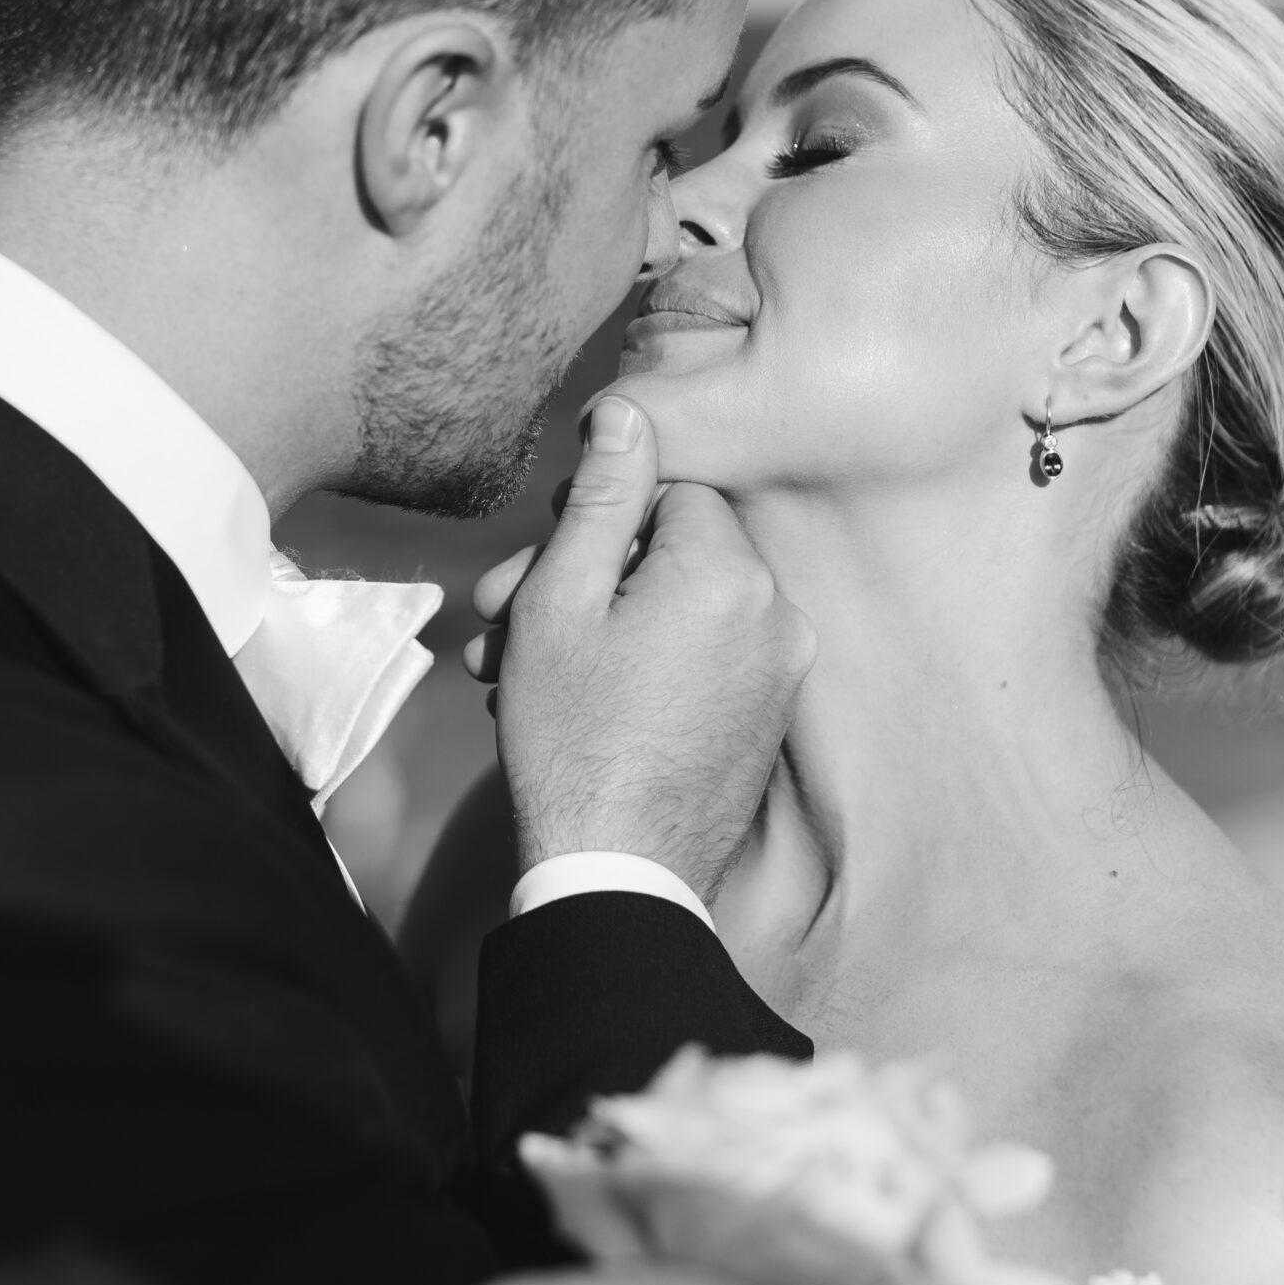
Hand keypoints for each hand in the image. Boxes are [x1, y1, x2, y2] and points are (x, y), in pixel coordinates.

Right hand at [466, 393, 815, 902]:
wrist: (619, 876)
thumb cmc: (574, 739)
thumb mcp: (562, 601)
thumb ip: (602, 496)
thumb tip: (629, 407)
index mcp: (727, 571)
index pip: (667, 490)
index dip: (594, 514)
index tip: (539, 558)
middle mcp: (775, 612)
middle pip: (671, 551)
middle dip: (581, 577)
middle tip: (502, 619)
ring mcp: (780, 670)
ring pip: (680, 607)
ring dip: (602, 626)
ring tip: (519, 673)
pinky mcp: (771, 716)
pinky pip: (704, 657)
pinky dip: (645, 664)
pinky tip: (577, 700)